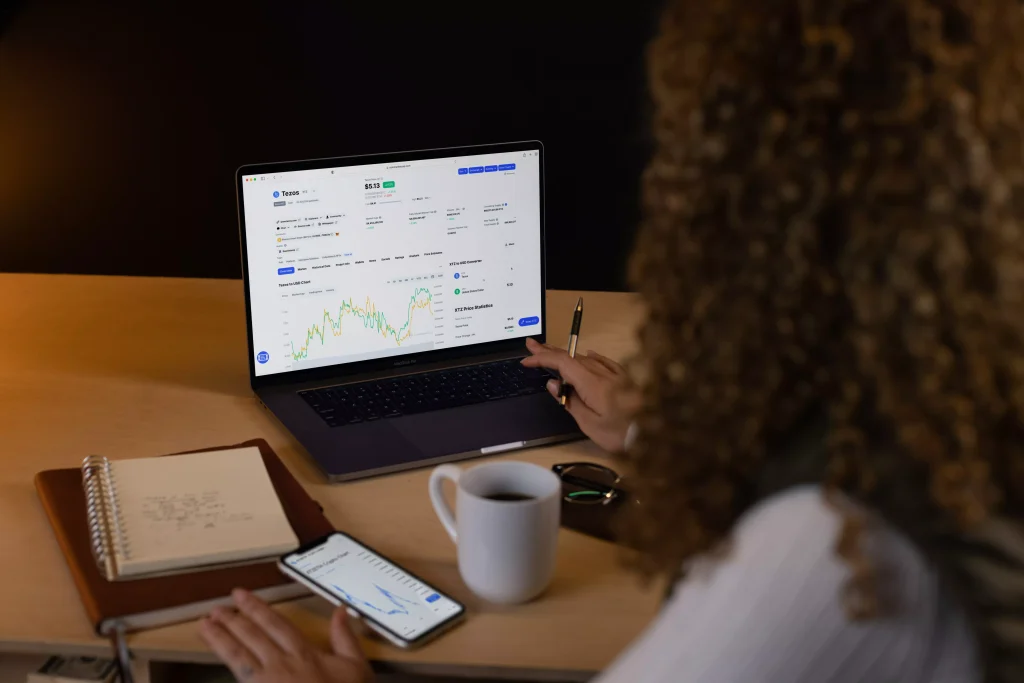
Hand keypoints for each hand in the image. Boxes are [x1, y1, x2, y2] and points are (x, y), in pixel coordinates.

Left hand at [199, 589, 371, 682]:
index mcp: (304, 652)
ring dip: (221, 638)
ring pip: (239, 654)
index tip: (240, 596)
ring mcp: (267, 681)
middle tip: (215, 607)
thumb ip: (346, 638)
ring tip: (205, 624)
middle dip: (233, 620)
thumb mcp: (357, 667)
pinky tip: (214, 655)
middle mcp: (282, 663)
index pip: (276, 624)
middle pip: (253, 636)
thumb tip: (341, 610)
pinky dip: (225, 663)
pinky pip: (239, 675)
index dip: (256, 608)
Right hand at [522, 338, 639, 451]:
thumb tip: (554, 384)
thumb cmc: (621, 433)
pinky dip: (591, 357)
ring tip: (553, 353)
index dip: (542, 358)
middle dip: (549, 350)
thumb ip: (570, 401)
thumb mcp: (589, 424)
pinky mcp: (625, 378)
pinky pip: (604, 361)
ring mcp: (615, 374)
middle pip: (572, 356)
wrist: (657, 433)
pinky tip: (588, 354)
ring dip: (567, 354)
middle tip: (532, 345)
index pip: (561, 362)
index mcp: (591, 383)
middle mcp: (602, 373)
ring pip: (586, 358)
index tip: (527, 359)